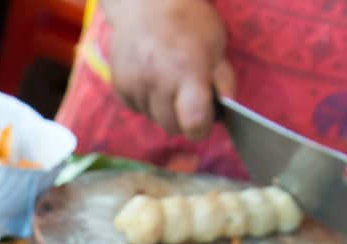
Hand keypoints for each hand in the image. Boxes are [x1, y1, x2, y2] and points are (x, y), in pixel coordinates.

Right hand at [102, 0, 234, 139]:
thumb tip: (226, 107)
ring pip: (154, 118)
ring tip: (169, 82)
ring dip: (164, 109)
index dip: (202, 128)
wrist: (145, 1)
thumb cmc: (187, 20)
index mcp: (187, 71)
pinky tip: (153, 79)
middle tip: (190, 99)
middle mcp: (158, 82)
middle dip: (184, 119)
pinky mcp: (120, 86)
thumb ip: (223, 79)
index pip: (194, 123)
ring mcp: (135, 85)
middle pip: (172, 127)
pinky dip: (148, 101)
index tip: (206, 121)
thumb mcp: (215, 44)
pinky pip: (138, 108)